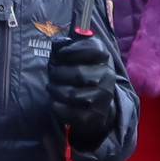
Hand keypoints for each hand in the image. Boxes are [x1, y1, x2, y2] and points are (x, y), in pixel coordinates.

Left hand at [46, 32, 119, 148]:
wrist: (98, 104)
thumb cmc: (83, 73)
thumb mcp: (78, 56)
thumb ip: (66, 46)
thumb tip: (58, 43)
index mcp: (104, 57)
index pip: (93, 49)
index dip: (73, 50)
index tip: (61, 53)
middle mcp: (107, 76)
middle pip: (78, 74)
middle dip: (58, 73)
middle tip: (51, 72)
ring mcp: (102, 98)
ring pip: (72, 94)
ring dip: (56, 90)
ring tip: (52, 87)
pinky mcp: (94, 116)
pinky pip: (70, 112)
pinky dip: (57, 106)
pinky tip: (55, 101)